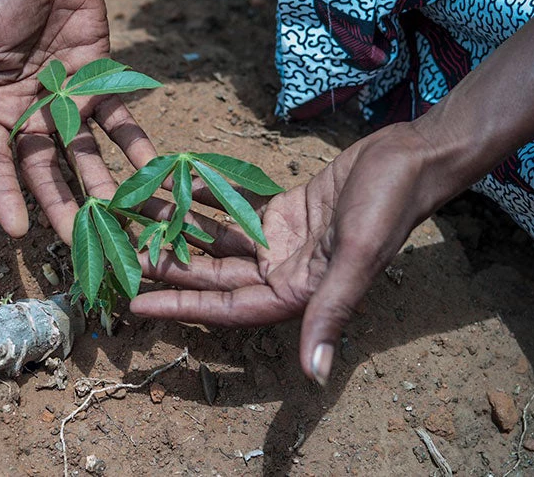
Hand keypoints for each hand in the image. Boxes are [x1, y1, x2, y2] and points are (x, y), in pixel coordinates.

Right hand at [0, 0, 157, 240]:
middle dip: (61, 206)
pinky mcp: (99, 86)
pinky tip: (150, 171)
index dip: (5, 195)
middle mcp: (28, 114)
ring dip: (102, 186)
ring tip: (119, 220)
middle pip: (45, 170)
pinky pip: (120, 122)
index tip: (15, 231)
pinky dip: (135, 145)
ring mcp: (66, 103)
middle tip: (77, 242)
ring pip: (84, 154)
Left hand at [131, 122, 447, 384]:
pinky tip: (174, 188)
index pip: (225, 308)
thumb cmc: (387, 207)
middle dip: (168, 267)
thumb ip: (330, 314)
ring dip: (180, 231)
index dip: (179, 307)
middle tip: (120, 255)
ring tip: (136, 218)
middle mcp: (283, 273)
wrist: (413, 158)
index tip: (134, 303)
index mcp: (296, 294)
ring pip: (218, 241)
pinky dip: (205, 200)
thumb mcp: (355, 258)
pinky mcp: (284, 212)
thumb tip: (314, 376)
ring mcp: (281, 242)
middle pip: (213, 276)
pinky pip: (234, 210)